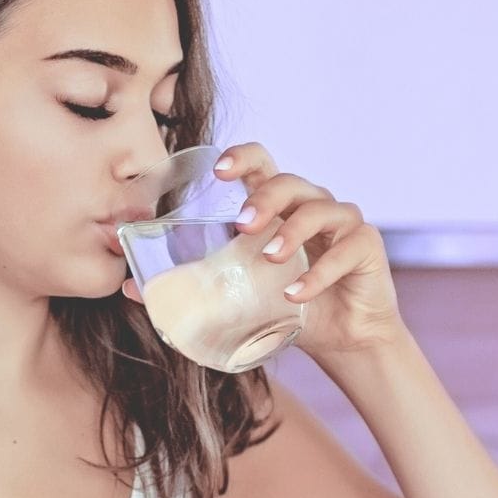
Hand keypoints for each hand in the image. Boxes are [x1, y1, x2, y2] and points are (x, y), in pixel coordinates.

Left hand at [122, 141, 404, 360]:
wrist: (341, 339)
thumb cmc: (286, 306)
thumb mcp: (236, 295)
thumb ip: (190, 285)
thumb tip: (130, 289)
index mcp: (278, 207)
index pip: (263, 165)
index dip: (244, 159)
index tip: (221, 170)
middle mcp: (311, 205)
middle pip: (291, 182)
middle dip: (265, 197)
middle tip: (242, 224)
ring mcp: (342, 223)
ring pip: (321, 208)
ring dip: (293, 231)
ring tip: (270, 258)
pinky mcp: (366, 247)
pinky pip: (347, 248)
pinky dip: (320, 273)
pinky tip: (295, 294)